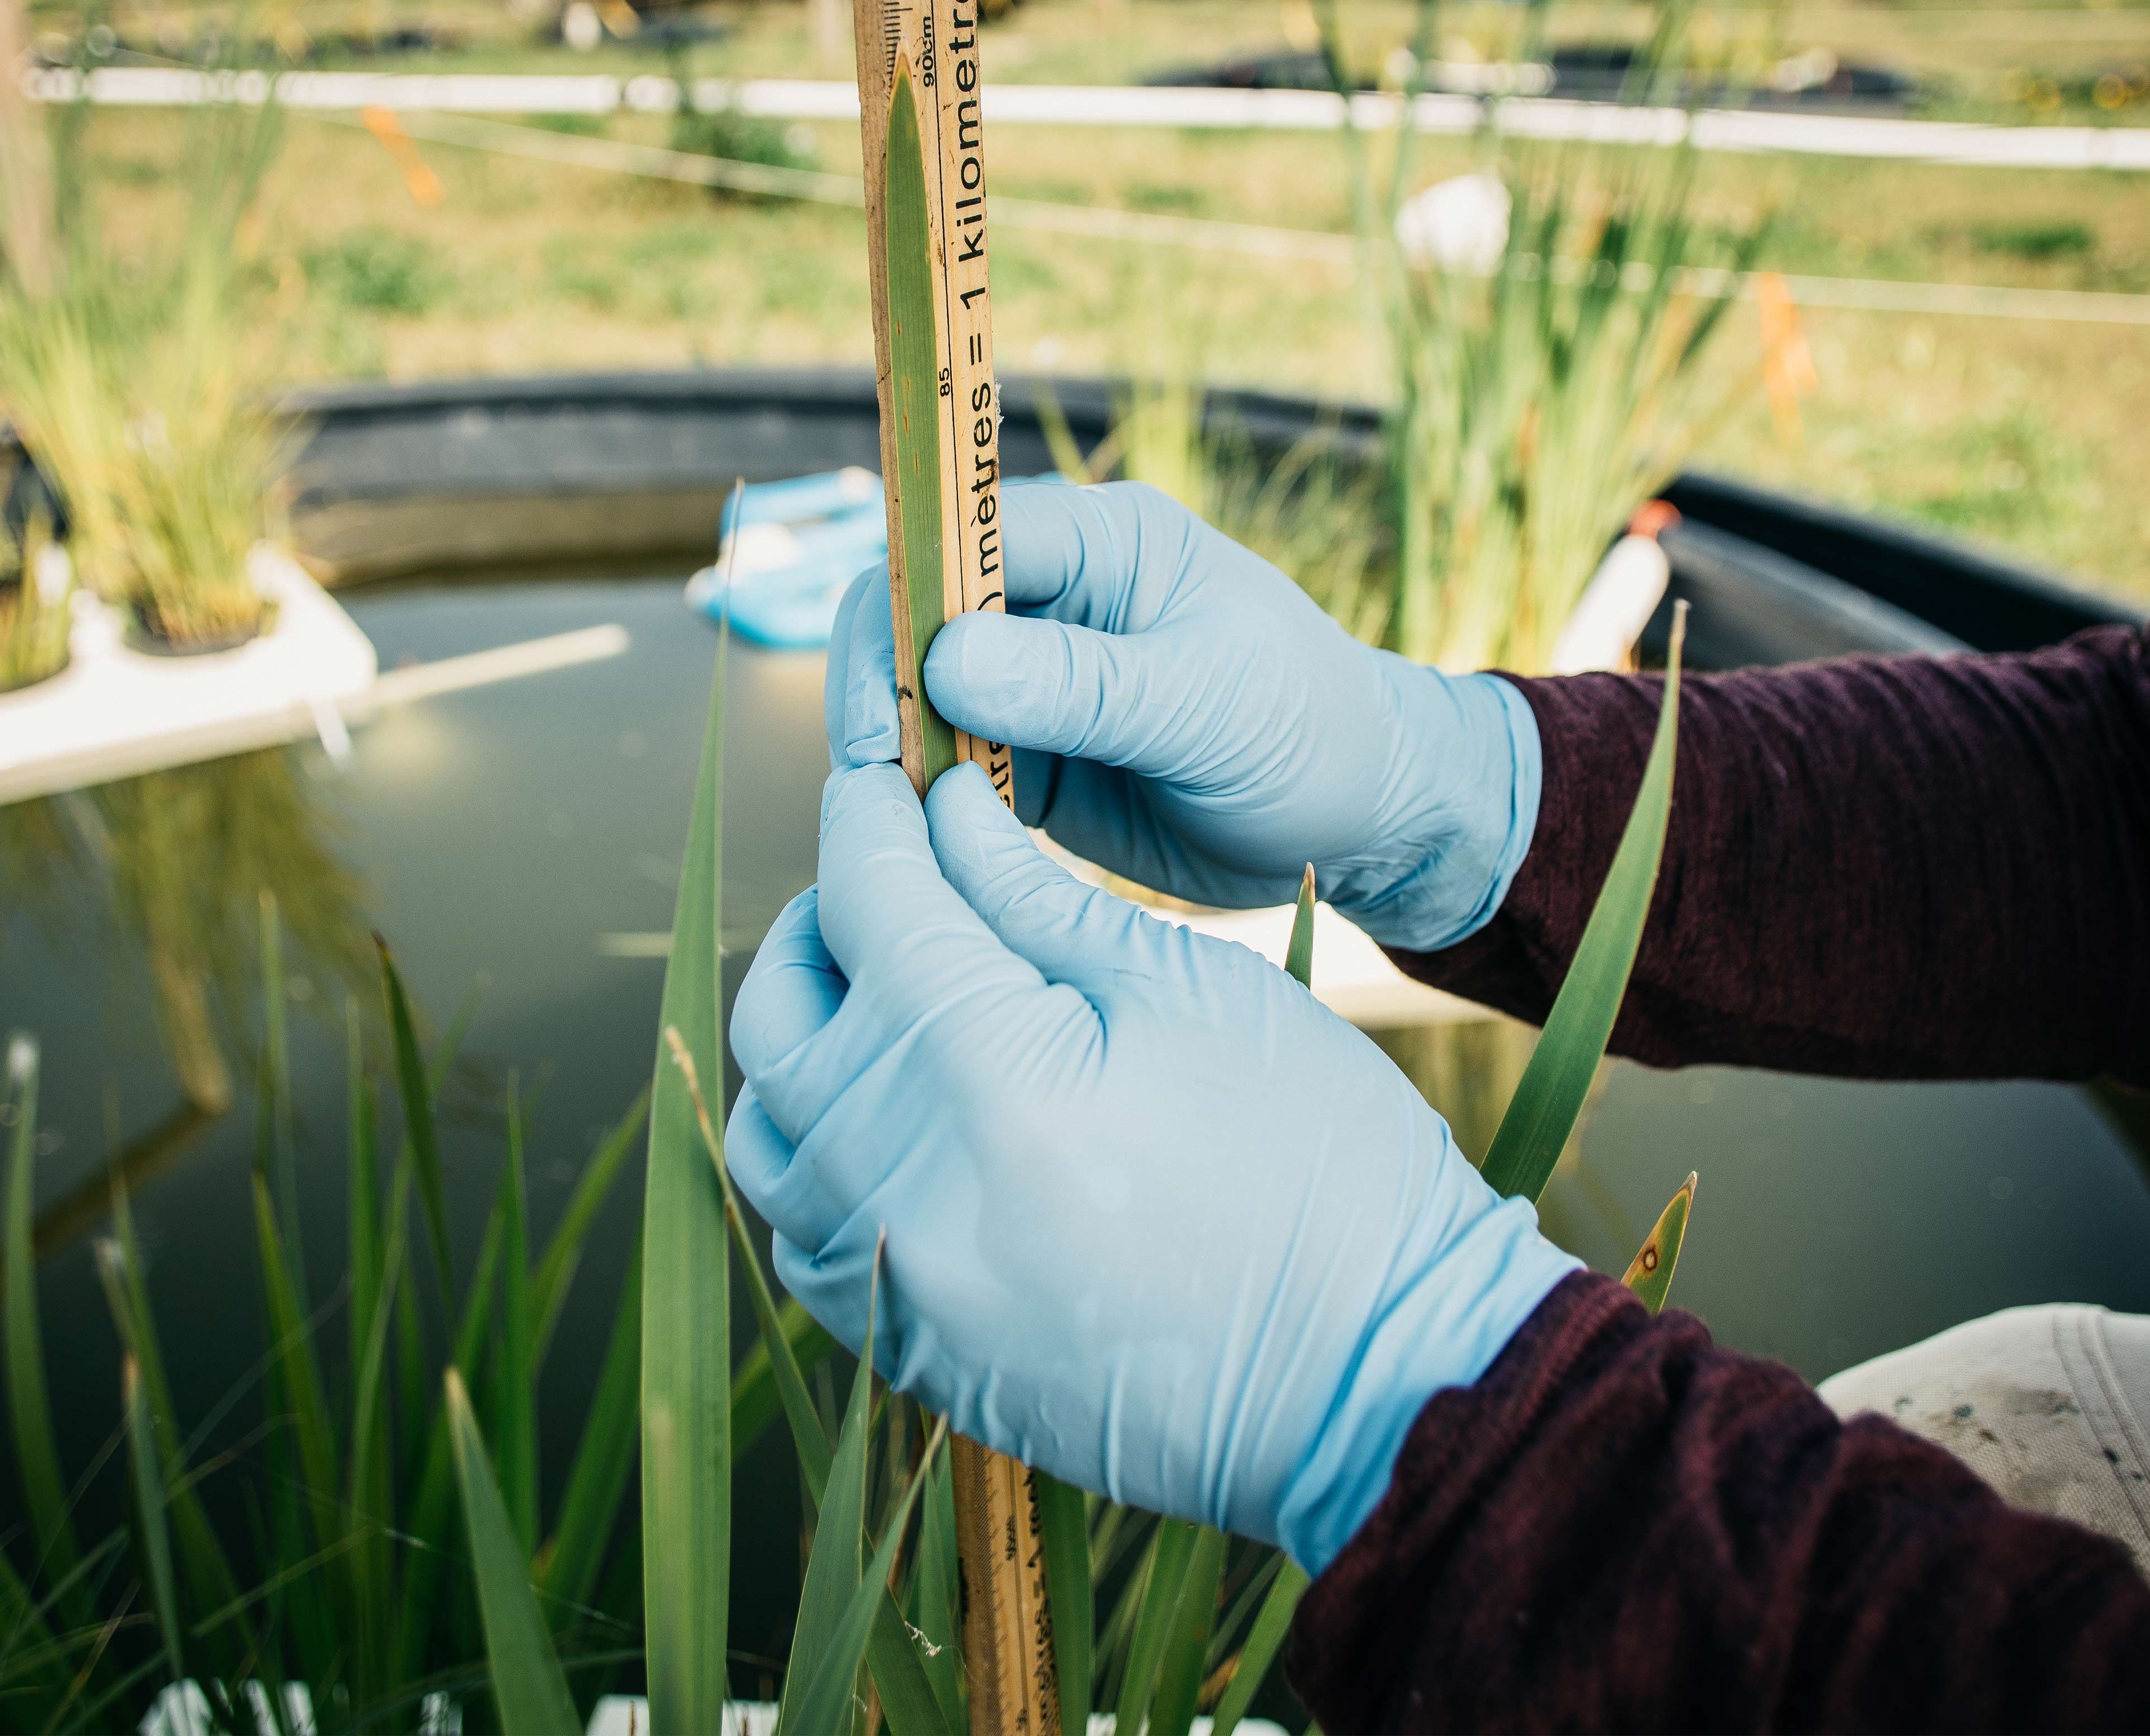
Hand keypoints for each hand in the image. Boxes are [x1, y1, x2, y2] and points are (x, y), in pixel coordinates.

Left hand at [725, 761, 1577, 1570]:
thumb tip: (943, 813)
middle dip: (827, 921)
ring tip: (888, 996)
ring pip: (771, 1132)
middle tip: (896, 878)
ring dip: (805, 1042)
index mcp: (987, 1077)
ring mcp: (899, 1290)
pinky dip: (818, 1158)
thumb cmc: (1317, 1160)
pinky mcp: (916, 1356)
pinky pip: (800, 1237)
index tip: (885, 772)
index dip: (869, 816)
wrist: (1378, 1377)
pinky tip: (894, 1116)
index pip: (869, 902)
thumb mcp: (1189, 988)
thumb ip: (1035, 899)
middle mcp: (906, 1191)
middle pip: (788, 1015)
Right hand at [826, 479, 1541, 950]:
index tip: (882, 705)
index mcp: (1100, 543)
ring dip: (890, 751)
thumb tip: (945, 660)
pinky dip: (919, 803)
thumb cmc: (1309, 731)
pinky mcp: (1029, 761)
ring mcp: (1032, 681)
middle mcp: (1051, 600)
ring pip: (913, 696)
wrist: (1364, 820)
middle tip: (870, 775)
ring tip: (887, 823)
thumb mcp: (1208, 703)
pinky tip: (917, 849)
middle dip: (878, 686)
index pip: (955, 538)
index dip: (899, 608)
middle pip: (910, 612)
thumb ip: (1081, 683)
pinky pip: (943, 768)